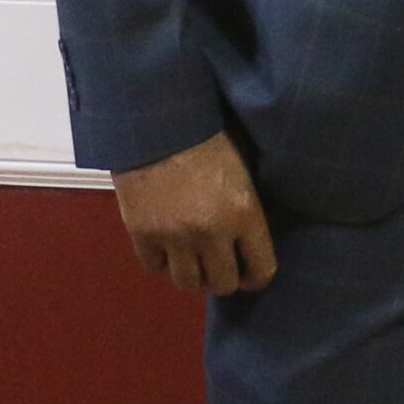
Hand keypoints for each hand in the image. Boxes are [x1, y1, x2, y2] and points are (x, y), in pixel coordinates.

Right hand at [112, 130, 277, 294]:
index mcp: (245, 213)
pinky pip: (155, 267)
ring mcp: (174, 236)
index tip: (250, 272)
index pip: (261, 270)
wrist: (157, 119)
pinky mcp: (142, 233)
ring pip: (188, 283)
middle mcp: (212, 233)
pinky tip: (165, 243)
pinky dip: (161, 260)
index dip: (256, 276)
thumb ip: (248, 208)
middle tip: (219, 263)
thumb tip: (252, 239)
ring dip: (192, 273)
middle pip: (222, 284)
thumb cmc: (208, 135)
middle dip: (224, 276)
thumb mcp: (244, 169)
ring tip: (192, 257)